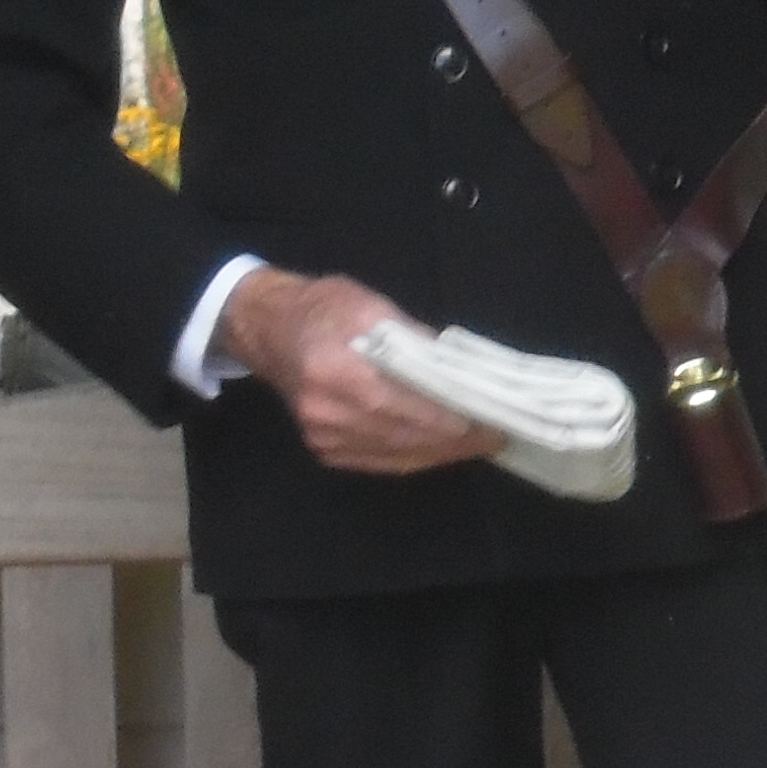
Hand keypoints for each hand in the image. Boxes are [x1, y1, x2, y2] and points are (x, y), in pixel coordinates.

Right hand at [218, 269, 504, 477]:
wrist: (270, 329)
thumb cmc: (322, 308)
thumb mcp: (370, 306)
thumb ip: (414, 340)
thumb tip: (458, 369)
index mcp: (332, 370)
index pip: (401, 405)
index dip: (447, 419)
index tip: (488, 421)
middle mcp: (324, 412)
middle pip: (403, 437)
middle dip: (455, 441)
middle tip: (496, 436)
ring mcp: (322, 437)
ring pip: (396, 456)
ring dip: (441, 453)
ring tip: (479, 444)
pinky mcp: (325, 450)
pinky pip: (381, 461)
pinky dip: (417, 457)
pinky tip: (444, 448)